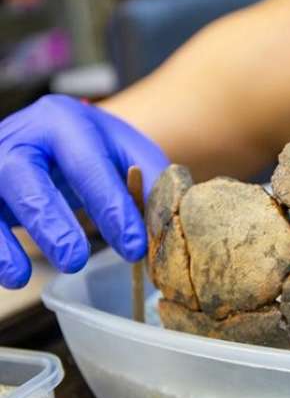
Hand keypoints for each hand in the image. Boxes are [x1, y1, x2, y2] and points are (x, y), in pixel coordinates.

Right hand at [0, 95, 168, 288]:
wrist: (46, 134)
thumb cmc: (89, 148)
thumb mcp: (123, 150)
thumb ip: (149, 178)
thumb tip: (167, 221)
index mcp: (64, 121)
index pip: (88, 167)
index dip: (112, 209)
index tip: (135, 247)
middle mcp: (20, 137)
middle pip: (26, 177)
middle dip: (51, 222)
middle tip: (76, 260)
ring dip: (5, 242)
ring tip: (27, 277)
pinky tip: (12, 275)